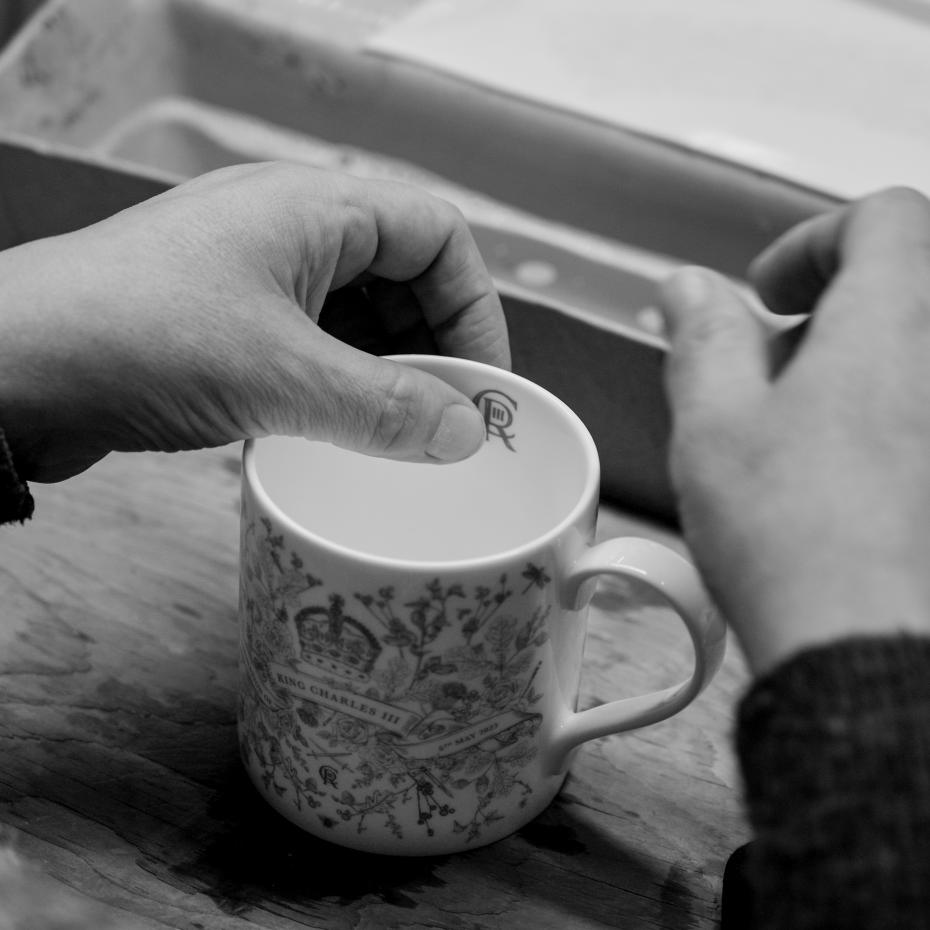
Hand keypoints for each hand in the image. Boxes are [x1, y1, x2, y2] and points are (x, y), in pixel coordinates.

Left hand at [0, 162, 508, 481]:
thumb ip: (384, 408)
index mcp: (314, 207)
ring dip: (388, 374)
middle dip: (433, 349)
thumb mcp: (281, 376)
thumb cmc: (135, 336)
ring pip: (359, 318)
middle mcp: (290, 230)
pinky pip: (315, 347)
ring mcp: (256, 276)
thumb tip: (463, 434)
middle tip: (445, 422)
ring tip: (399, 436)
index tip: (480, 386)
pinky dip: (342, 387)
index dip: (474, 309)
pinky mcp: (228, 323)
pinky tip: (344, 432)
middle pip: (404, 277)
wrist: (8, 368)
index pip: (437, 236)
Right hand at [659, 188, 929, 673]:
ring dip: (854, 366)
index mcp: (894, 322)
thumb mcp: (715, 422)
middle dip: (828, 310)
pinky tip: (839, 473)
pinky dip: (882, 415)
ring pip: (909, 354)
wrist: (866, 647)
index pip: (883, 218)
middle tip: (770, 369)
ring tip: (795, 431)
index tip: (765, 294)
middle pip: (903, 285)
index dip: (812, 242)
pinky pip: (916, 410)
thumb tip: (690, 289)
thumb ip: (704, 336)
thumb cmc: (796, 539)